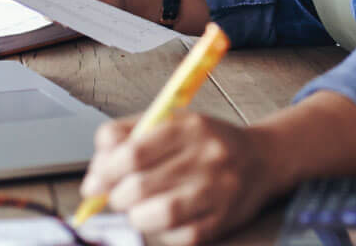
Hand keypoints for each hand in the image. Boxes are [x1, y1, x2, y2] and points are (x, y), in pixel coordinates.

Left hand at [79, 112, 285, 245]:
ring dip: (136, 216)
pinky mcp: (224, 220)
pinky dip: (161, 233)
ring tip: (136, 209)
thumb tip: (95, 172)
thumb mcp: (168, 122)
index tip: (94, 183)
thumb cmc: (205, 142)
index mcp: (188, 127)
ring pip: (160, 215)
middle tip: (115, 197)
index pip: (133, 152)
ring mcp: (218, 191)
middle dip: (116, 197)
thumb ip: (126, 136)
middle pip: (140, 186)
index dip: (104, 171)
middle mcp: (206, 157)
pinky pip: (181, 236)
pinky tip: (160, 221)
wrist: (261, 159)